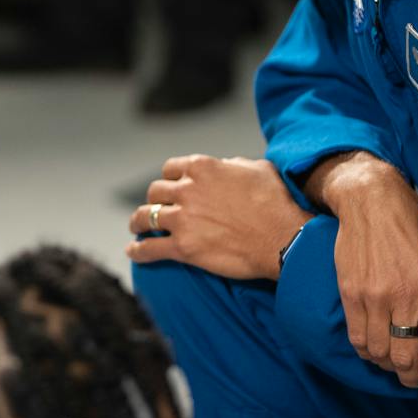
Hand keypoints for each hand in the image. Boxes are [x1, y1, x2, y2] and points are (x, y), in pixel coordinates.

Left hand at [126, 155, 308, 282]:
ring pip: (145, 217)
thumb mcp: (257, 168)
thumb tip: (224, 166)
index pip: (171, 168)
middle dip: (155, 200)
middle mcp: (188, 189)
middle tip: (157, 209)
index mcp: (203, 167)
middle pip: (155, 192)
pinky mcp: (183, 247)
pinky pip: (149, 248)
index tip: (171, 188)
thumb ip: (233, 164)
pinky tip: (133, 252)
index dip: (169, 179)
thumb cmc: (276, 203)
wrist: (284, 239)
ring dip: (138, 222)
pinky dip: (138, 251)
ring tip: (137, 228)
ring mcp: (183, 219)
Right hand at [307, 154, 417, 393]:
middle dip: (414, 378)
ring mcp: (375, 297)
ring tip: (396, 367)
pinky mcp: (351, 293)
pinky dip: (366, 352)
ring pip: (380, 352)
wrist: (372, 201)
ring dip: (389, 367)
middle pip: (407, 356)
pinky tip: (374, 351)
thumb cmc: (414, 225)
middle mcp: (405, 297)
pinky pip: (357, 337)